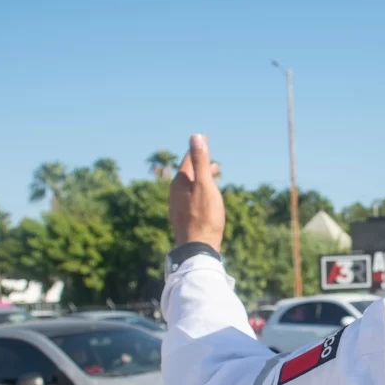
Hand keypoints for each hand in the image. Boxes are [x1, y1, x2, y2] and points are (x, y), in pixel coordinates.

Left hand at [169, 134, 224, 250]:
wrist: (197, 248)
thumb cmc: (204, 216)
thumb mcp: (204, 185)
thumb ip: (200, 161)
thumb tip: (195, 136)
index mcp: (179, 182)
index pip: (188, 159)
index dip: (197, 148)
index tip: (204, 138)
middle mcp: (174, 193)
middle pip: (187, 172)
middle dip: (198, 164)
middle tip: (211, 160)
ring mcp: (176, 206)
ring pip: (188, 186)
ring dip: (199, 178)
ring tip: (210, 177)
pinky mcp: (181, 218)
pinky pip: (188, 197)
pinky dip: (197, 191)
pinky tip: (202, 199)